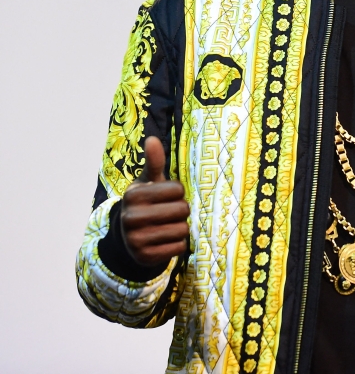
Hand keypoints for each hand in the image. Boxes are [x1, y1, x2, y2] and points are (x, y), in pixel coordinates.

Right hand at [120, 136, 189, 265]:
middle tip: (170, 213)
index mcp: (134, 195)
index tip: (167, 196)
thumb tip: (152, 139)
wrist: (130, 237)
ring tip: (167, 226)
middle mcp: (131, 217)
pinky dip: (178, 244)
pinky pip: (179, 247)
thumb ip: (154, 162)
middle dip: (182, 211)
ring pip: (182, 230)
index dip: (178, 193)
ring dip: (181, 228)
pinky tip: (166, 240)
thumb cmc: (147, 202)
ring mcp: (136, 239)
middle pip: (182, 210)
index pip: (177, 189)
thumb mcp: (149, 182)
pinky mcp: (145, 256)